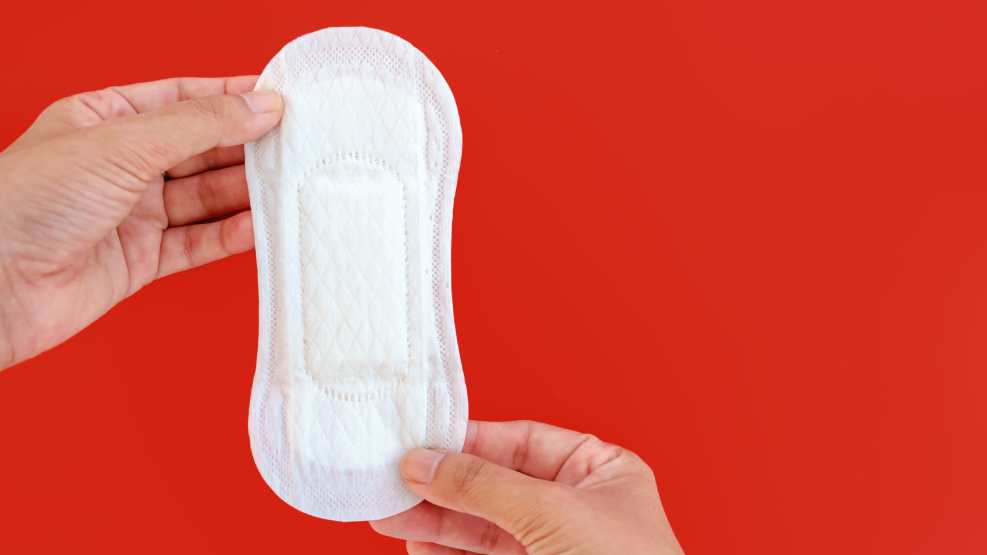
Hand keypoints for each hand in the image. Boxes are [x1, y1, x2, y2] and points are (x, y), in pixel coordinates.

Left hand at [0, 77, 282, 368]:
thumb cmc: (27, 202)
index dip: (230, 97)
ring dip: (245, 194)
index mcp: (104, 120)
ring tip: (290, 187)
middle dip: (246, 148)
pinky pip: (197, 243)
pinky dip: (230, 236)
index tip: (279, 98)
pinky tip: (262, 228)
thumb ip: (198, 126)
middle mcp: (120, 165)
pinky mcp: (140, 260)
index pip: (181, 99)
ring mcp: (131, 214)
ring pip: (204, 198)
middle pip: (200, 150)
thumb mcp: (122, 145)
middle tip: (297, 146)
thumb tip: (259, 105)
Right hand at [371, 420, 684, 554]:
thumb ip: (484, 485)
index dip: (470, 441)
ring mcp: (553, 549)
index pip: (523, 443)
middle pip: (494, 485)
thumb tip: (426, 462)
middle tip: (392, 482)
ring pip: (482, 528)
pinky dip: (447, 554)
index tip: (420, 443)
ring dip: (434, 522)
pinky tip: (418, 546)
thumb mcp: (552, 513)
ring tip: (390, 515)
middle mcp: (576, 508)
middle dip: (442, 485)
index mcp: (600, 472)